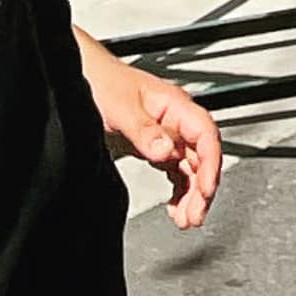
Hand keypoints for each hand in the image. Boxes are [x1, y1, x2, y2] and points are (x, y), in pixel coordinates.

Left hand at [75, 29, 222, 229]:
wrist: (84, 76)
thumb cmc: (102, 82)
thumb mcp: (121, 108)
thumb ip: (144, 130)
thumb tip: (166, 151)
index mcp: (174, 106)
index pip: (205, 135)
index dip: (210, 164)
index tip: (206, 190)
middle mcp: (175, 120)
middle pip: (202, 156)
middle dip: (202, 189)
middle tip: (194, 216)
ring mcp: (166, 133)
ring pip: (191, 167)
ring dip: (192, 194)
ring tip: (187, 219)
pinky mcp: (154, 145)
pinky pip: (176, 170)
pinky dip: (180, 191)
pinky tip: (175, 206)